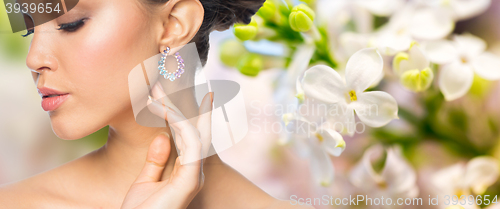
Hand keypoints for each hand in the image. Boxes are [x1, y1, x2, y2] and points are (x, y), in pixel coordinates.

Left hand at [121, 83, 212, 208]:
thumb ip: (155, 161)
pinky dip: (180, 126)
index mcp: (186, 172)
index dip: (192, 117)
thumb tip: (162, 137)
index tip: (194, 96)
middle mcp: (194, 172)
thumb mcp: (145, 183)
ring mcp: (194, 176)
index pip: (191, 139)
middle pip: (199, 133)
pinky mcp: (189, 180)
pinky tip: (167, 112)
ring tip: (159, 92)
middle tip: (193, 84)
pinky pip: (189, 145)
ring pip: (193, 134)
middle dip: (196, 108)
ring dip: (177, 110)